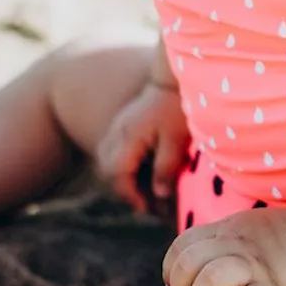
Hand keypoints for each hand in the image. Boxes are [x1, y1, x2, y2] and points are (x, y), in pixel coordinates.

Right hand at [96, 81, 189, 213]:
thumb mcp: (177, 140)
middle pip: (107, 169)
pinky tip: (143, 171)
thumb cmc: (178, 107)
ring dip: (122, 178)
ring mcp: (118, 126)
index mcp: (129, 137)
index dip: (130, 195)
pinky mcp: (124, 123)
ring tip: (145, 190)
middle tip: (147, 203)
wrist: (175, 78)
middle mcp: (117, 132)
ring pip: (107, 159)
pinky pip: (114, 149)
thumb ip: (166, 167)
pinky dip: (123, 164)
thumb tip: (160, 194)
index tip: (147, 207)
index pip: (117, 174)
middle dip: (125, 190)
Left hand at [162, 207, 285, 285]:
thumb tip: (194, 265)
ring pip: (211, 279)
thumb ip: (221, 240)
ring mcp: (256, 267)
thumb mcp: (247, 228)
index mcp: (226, 231)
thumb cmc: (285, 240)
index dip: (173, 271)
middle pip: (188, 262)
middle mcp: (237, 246)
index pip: (180, 247)